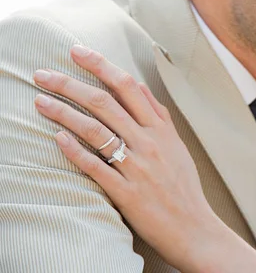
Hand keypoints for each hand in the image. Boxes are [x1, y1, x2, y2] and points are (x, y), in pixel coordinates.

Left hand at [33, 45, 255, 272]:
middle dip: (70, 84)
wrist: (193, 225)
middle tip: (43, 73)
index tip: (78, 51)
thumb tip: (141, 88)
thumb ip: (159, 116)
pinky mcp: (126, 192)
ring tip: (40, 101)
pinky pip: (96, 167)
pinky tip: (58, 137)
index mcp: (161, 129)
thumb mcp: (177, 145)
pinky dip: (75, 151)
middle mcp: (149, 143)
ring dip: (64, 113)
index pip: (128, 87)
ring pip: (96, 130)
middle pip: (104, 103)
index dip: (101, 65)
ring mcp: (137, 167)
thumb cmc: (183, 185)